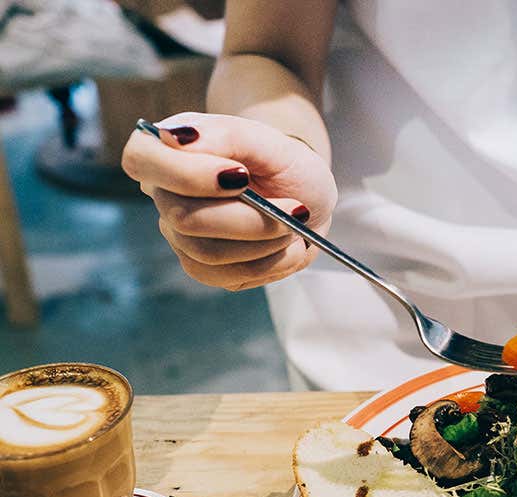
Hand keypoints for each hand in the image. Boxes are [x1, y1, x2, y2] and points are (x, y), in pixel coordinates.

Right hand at [121, 112, 336, 289]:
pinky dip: (271, 262)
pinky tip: (288, 244)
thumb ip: (227, 134)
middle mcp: (166, 194)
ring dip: (265, 241)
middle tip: (295, 207)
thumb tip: (174, 137)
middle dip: (249, 218)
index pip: (141, 159)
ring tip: (293, 222)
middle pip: (183, 217)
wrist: (308, 197)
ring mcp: (180, 235)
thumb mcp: (270, 141)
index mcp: (170, 150)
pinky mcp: (203, 267)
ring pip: (208, 253)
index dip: (187, 174)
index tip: (241, 175)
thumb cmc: (283, 164)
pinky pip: (229, 276)